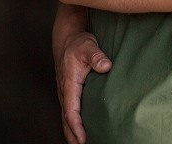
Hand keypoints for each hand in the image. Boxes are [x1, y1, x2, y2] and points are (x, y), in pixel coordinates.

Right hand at [54, 21, 111, 143]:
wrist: (67, 38)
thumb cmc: (78, 44)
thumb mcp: (88, 46)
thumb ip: (97, 56)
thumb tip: (106, 66)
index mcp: (69, 83)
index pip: (71, 110)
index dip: (77, 126)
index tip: (83, 139)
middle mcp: (65, 91)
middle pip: (66, 119)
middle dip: (73, 135)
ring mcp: (65, 93)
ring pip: (66, 117)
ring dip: (71, 132)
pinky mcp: (68, 92)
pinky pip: (68, 112)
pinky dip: (71, 124)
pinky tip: (79, 131)